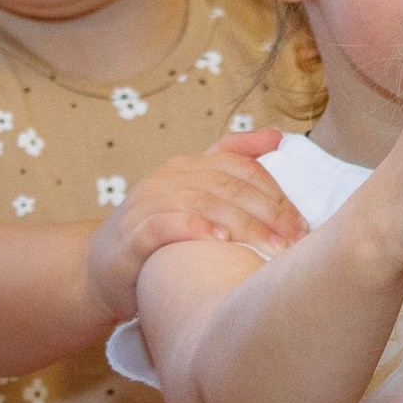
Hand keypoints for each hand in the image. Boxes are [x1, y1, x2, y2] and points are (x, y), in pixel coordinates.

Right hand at [83, 134, 306, 324]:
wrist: (99, 267)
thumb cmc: (160, 231)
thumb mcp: (196, 194)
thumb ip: (233, 162)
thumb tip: (276, 136)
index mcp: (189, 166)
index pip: (243, 168)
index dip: (277, 193)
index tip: (304, 223)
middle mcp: (168, 177)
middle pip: (229, 186)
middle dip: (269, 212)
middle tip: (296, 240)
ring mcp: (147, 203)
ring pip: (203, 203)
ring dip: (243, 224)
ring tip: (272, 246)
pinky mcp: (131, 235)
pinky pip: (164, 224)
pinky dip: (194, 228)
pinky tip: (220, 240)